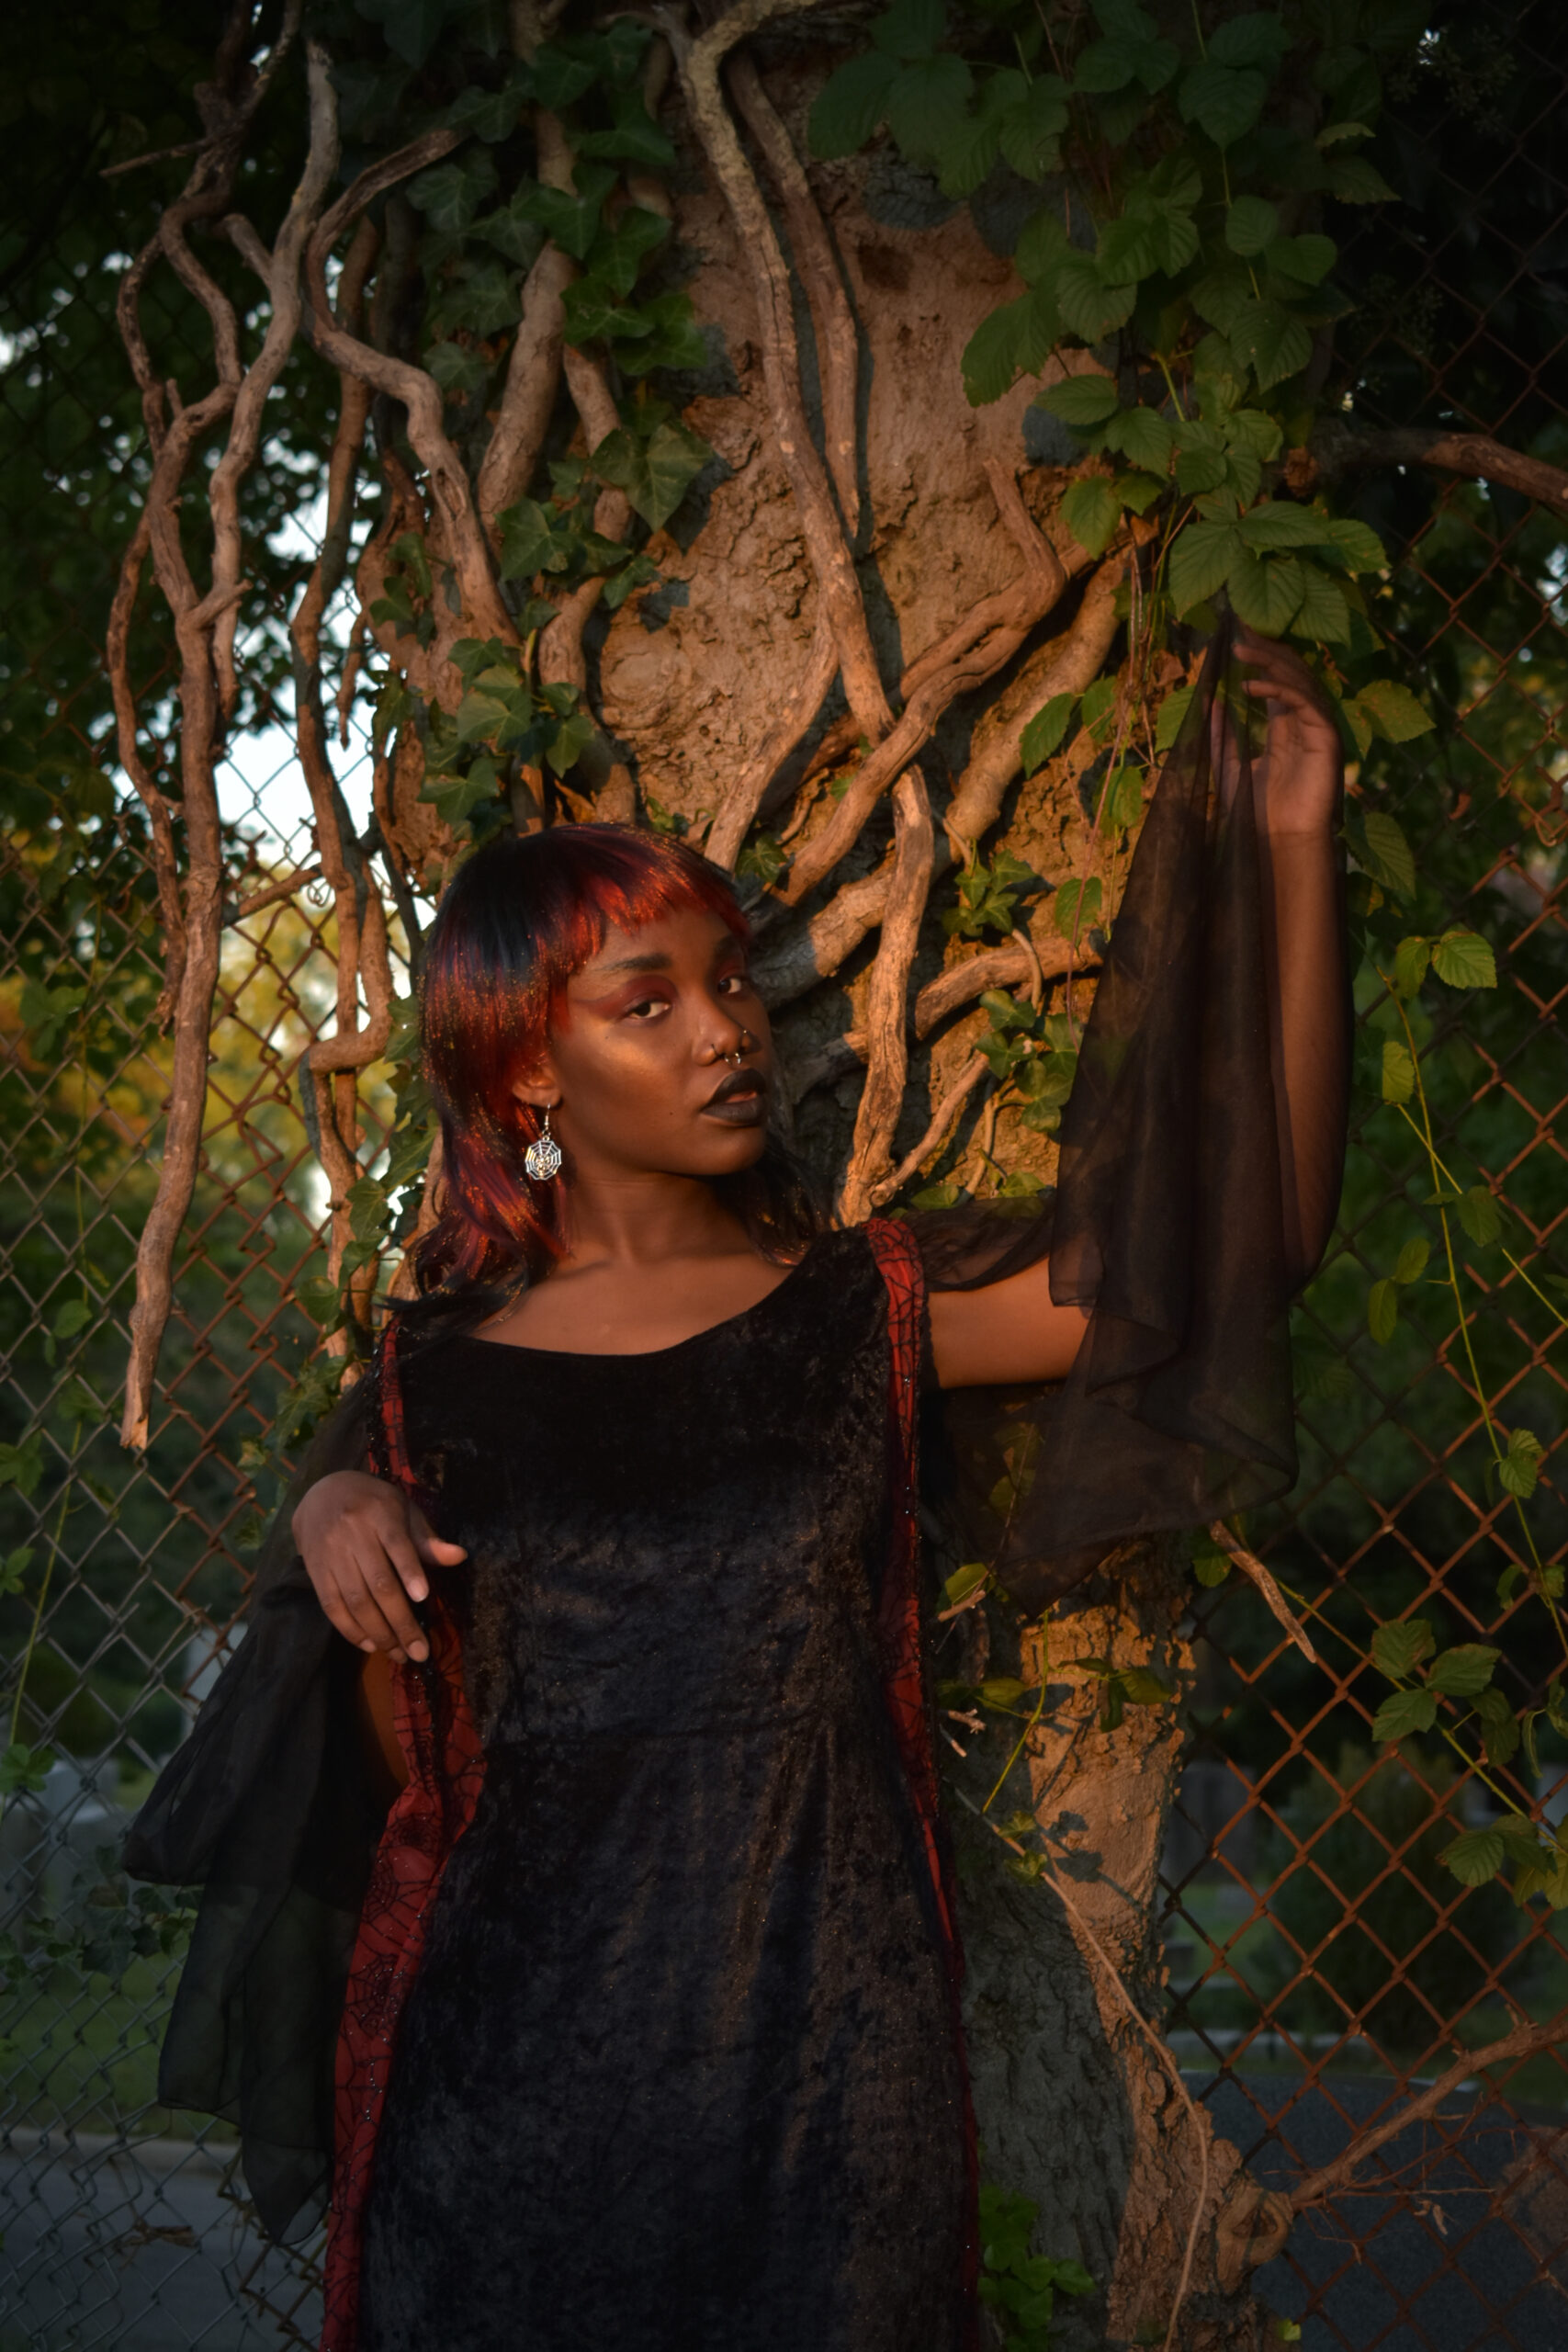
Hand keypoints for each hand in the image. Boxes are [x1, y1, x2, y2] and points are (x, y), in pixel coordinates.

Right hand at [292, 1470, 466, 1664]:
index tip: (423, 1597)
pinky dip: (351, 1630)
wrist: (321, 1493)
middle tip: (419, 1651)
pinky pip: (332, 1606)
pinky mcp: (314, 1571)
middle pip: (378, 1582)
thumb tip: (459, 1557)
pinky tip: (370, 1645)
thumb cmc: (373, 1504)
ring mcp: (330, 1553)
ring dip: (379, 1633)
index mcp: (380, 1513)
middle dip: (401, 1621)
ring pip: (355, 1600)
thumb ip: (426, 1539)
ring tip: (399, 1655)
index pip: (397, 1544)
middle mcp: (352, 1533)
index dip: (409, 1571)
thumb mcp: (403, 1510)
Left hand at [1234, 627, 1341, 841]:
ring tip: (1240, 649)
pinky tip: (1251, 685)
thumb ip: (1222, 735)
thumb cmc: (1257, 812)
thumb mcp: (1230, 766)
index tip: (1235, 632)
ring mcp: (1318, 727)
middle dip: (1265, 648)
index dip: (1258, 655)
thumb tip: (1208, 699)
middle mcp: (1304, 721)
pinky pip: (1305, 703)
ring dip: (1270, 662)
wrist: (1279, 842)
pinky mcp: (1327, 738)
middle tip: (1239, 628)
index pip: (1275, 679)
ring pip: (1300, 680)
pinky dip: (1279, 690)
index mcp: (1285, 726)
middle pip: (1290, 672)